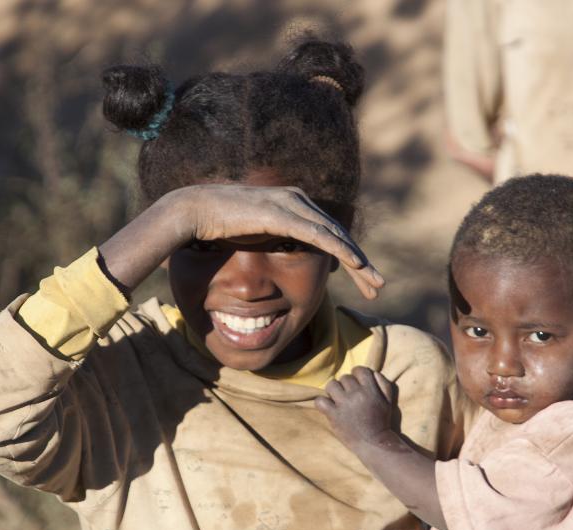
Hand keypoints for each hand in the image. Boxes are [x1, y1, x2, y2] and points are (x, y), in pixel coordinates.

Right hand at [173, 184, 384, 299]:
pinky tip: (356, 264)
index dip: (350, 258)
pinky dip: (339, 250)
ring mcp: (290, 204)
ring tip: (374, 282)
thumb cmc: (216, 225)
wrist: (193, 210)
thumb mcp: (253, 235)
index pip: (330, 234)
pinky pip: (318, 236)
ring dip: (358, 261)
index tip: (364, 282)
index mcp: (293, 203)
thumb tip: (281, 260)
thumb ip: (273, 242)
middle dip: (362, 264)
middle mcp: (297, 199)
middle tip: (379, 287)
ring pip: (335, 237)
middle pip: (339, 236)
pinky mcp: (281, 214)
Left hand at [315, 366, 395, 449]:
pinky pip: (320, 401)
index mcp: (370, 390)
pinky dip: (322, 403)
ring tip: (338, 400)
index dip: (357, 375)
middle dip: (346, 385)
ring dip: (333, 391)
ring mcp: (344, 405)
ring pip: (331, 385)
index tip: (357, 384)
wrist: (373, 443)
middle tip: (349, 396)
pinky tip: (328, 408)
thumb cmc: (381, 421)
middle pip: (344, 378)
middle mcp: (356, 394)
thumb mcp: (388, 401)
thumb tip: (373, 372)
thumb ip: (383, 384)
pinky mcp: (333, 415)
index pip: (359, 370)